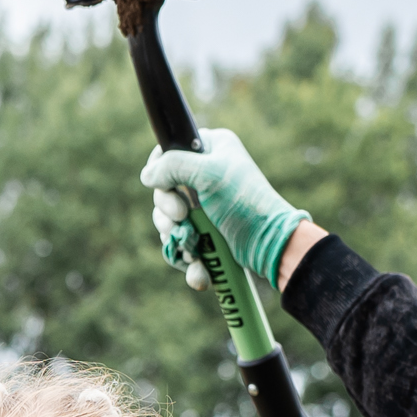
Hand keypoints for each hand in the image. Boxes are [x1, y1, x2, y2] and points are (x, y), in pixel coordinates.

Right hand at [140, 129, 314, 293]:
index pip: (168, 151)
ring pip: (168, 219)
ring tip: (191, 248)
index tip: (166, 186)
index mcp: (210, 149)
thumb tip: (146, 176)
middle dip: (168, 211)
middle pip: (163, 189)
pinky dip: (184, 255)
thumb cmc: (244, 203)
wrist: (270, 245)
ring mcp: (204, 204)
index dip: (160, 171)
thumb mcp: (208, 174)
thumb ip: (172, 166)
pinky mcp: (205, 231)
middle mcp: (205, 173)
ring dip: (174, 236)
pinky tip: (197, 268)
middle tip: (182, 218)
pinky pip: (180, 241)